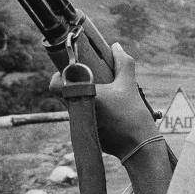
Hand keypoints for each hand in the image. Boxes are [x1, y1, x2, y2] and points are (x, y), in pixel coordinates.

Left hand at [49, 43, 158, 157]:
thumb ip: (123, 63)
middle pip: (66, 94)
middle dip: (77, 86)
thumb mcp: (129, 85)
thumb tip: (116, 47)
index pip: (54, 85)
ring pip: (76, 106)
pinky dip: (93, 112)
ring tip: (104, 96)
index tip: (72, 72)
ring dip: (85, 99)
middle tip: (92, 80)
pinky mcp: (88, 134)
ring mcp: (81, 125)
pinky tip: (110, 112)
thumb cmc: (133, 115)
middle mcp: (77, 111)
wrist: (140, 146)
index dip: (60, 76)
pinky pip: (85, 118)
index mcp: (82, 96)